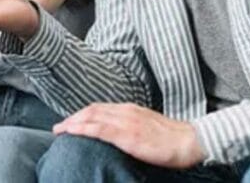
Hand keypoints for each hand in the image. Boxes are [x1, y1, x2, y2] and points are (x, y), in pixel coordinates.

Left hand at [53, 103, 204, 168]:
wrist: (190, 141)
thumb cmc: (172, 139)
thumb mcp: (148, 127)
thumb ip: (132, 127)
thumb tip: (120, 135)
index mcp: (130, 109)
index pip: (99, 108)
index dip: (82, 114)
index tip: (70, 121)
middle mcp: (125, 111)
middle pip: (92, 110)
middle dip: (73, 118)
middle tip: (59, 127)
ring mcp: (126, 122)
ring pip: (92, 117)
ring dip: (73, 122)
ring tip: (60, 130)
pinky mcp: (128, 135)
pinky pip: (100, 129)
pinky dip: (83, 129)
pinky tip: (73, 132)